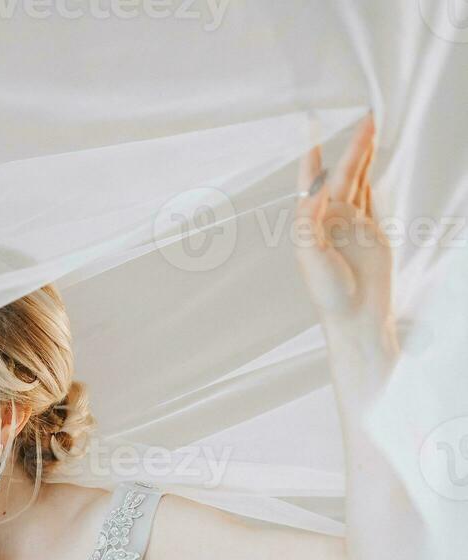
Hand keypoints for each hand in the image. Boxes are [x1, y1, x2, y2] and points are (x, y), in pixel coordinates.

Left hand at [294, 115, 397, 354]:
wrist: (356, 316)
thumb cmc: (329, 293)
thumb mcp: (310, 257)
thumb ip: (308, 222)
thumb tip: (314, 190)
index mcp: (311, 222)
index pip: (310, 181)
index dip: (311, 155)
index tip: (311, 127)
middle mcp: (330, 218)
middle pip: (342, 173)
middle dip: (354, 146)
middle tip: (368, 118)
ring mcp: (353, 222)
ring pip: (360, 179)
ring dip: (366, 155)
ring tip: (375, 128)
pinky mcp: (373, 230)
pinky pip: (374, 194)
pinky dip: (376, 175)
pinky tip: (375, 161)